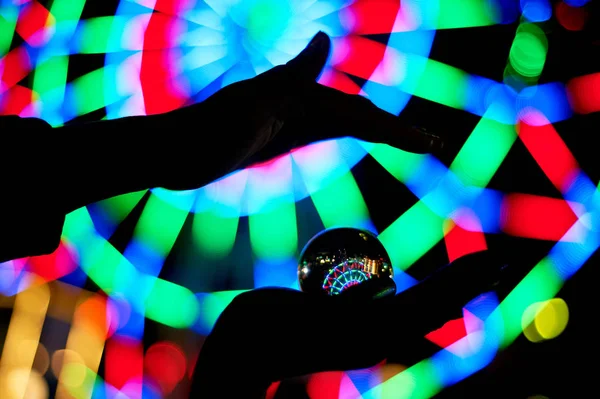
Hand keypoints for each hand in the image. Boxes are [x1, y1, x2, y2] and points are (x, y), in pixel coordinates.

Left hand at [166, 31, 442, 189]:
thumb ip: (291, 76)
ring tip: (411, 141)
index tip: (429, 142)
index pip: (359, 115)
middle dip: (397, 130)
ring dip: (379, 133)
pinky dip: (348, 135)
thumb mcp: (250, 105)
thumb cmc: (203, 133)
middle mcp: (299, 107)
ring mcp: (290, 122)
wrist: (170, 154)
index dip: (396, 130)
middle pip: (360, 118)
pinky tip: (358, 132)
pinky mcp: (278, 137)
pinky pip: (324, 135)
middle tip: (434, 142)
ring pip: (346, 125)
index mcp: (298, 99)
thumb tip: (323, 39)